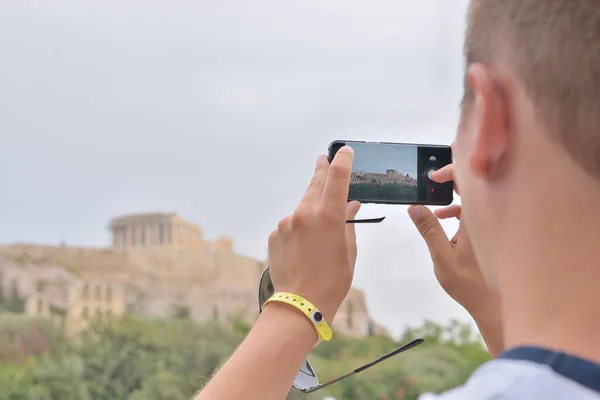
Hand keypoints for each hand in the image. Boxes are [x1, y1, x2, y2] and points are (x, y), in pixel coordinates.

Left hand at [268, 148, 360, 322]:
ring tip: (319, 224)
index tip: (344, 152)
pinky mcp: (275, 235)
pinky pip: (290, 225)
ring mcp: (287, 224)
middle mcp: (305, 214)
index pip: (337, 178)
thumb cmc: (332, 282)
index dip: (342, 161)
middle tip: (322, 160)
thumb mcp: (348, 251)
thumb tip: (350, 206)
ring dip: (311, 209)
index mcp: (329, 216)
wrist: (300, 304)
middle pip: (315, 184)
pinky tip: (304, 247)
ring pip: (302, 208)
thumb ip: (348, 223)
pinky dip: (298, 228)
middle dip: (321, 171)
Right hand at [408, 163, 503, 355]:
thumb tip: (414, 207)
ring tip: (436, 213)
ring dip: (453, 200)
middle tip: (432, 181)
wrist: (495, 305)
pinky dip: (459, 212)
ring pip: (473, 200)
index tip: (433, 177)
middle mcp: (488, 218)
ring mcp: (491, 224)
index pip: (468, 182)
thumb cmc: (472, 285)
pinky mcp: (489, 231)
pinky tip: (446, 223)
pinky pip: (475, 212)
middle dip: (451, 179)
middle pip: (473, 186)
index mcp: (478, 220)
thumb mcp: (442, 257)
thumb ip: (429, 230)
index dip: (451, 170)